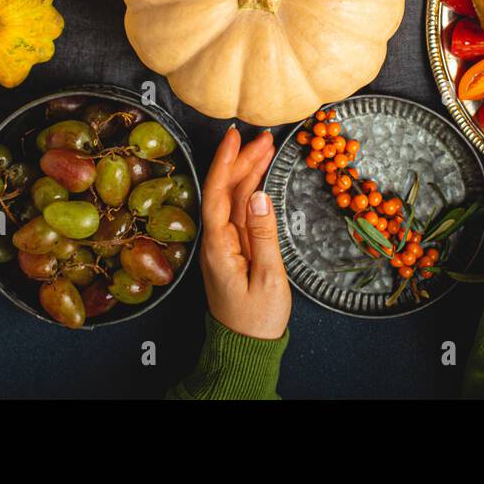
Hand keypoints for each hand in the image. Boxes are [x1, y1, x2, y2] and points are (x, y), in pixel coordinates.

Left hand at [199, 126, 290, 339]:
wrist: (247, 347)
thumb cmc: (257, 319)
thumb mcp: (268, 278)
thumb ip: (263, 235)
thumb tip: (258, 195)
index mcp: (218, 247)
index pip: (216, 194)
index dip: (224, 163)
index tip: (234, 137)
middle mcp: (216, 241)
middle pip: (224, 191)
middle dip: (241, 160)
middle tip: (263, 136)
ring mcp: (224, 244)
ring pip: (232, 199)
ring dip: (247, 172)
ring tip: (265, 147)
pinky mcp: (233, 249)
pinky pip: (240, 212)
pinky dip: (251, 190)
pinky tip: (260, 177)